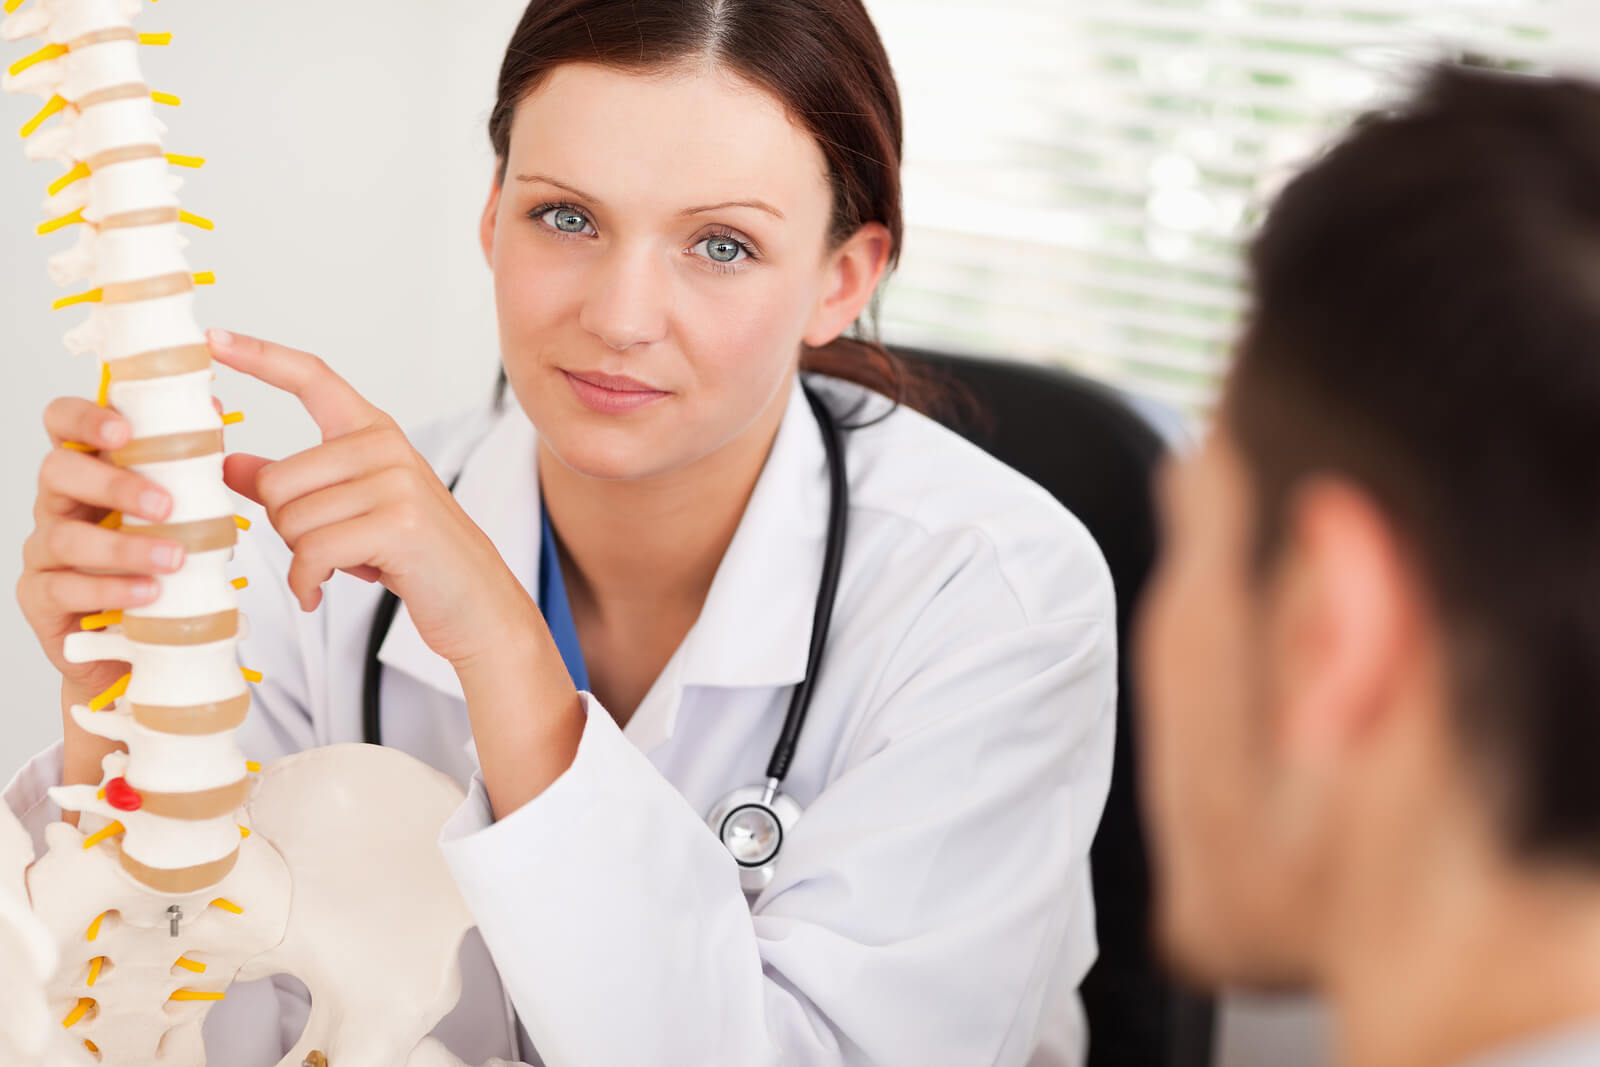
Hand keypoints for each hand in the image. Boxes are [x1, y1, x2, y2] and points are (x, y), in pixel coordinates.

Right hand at [17, 397, 185, 698]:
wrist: (144, 635)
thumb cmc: (159, 560)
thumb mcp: (182, 509)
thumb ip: (190, 462)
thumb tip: (212, 407)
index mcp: (88, 471)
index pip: (63, 424)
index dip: (85, 418)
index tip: (126, 431)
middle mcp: (57, 504)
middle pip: (56, 472)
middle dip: (112, 484)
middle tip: (166, 505)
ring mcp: (43, 551)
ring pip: (64, 537)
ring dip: (123, 547)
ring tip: (174, 558)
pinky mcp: (40, 598)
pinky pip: (63, 589)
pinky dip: (110, 589)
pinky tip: (148, 592)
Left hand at [211, 329, 540, 667]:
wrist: (477, 601)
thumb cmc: (410, 555)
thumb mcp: (347, 510)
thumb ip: (291, 484)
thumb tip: (228, 463)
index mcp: (374, 432)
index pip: (312, 378)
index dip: (261, 357)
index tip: (214, 340)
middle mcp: (386, 447)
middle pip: (276, 480)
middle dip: (285, 528)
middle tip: (323, 549)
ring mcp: (396, 482)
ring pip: (291, 520)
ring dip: (301, 559)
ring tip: (339, 566)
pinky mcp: (398, 524)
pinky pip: (312, 553)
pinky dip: (306, 583)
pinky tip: (318, 592)